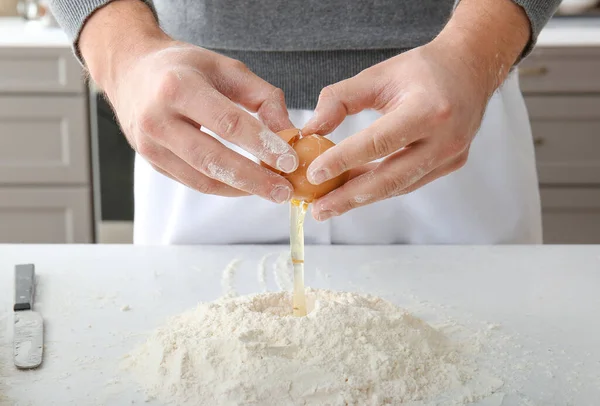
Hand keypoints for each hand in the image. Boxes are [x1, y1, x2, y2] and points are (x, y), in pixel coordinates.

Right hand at [80, 1, 297, 202]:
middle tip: (284, 191)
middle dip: (254, 179)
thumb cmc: (184, 67)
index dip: (262, 145)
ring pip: (202, 178)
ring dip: (241, 189)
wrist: (130, 71)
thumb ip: (262, 97)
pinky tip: (247, 185)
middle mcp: (158, 118)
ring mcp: (150, 145)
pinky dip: (223, 187)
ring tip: (272, 191)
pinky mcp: (152, 162)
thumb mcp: (226, 68)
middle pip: (213, 159)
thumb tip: (289, 131)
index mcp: (178, 86)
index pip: (228, 123)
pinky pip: (193, 182)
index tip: (291, 161)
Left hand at [302, 0, 529, 220]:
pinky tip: (354, 191)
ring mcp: (451, 156)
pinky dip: (380, 187)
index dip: (344, 160)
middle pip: (390, 177)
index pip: (379, 142)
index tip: (314, 174)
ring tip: (329, 205)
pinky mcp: (450, 165)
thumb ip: (340, 99)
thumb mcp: (378, 75)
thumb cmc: (422, 69)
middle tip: (318, 210)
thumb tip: (312, 129)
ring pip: (399, 185)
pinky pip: (409, 182)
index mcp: (429, 109)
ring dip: (362, 197)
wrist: (470, 69)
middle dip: (350, 197)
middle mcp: (445, 138)